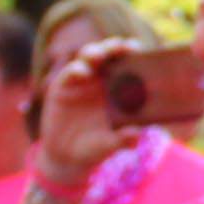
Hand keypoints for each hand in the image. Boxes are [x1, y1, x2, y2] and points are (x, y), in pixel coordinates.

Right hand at [34, 40, 138, 189]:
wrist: (67, 157)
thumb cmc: (96, 148)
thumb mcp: (111, 145)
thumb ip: (124, 139)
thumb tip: (139, 133)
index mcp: (119, 89)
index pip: (129, 65)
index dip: (134, 54)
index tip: (141, 50)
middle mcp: (101, 81)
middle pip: (109, 55)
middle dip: (116, 47)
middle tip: (123, 46)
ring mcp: (81, 82)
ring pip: (88, 58)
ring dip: (95, 52)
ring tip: (99, 55)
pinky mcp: (62, 88)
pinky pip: (69, 73)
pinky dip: (76, 70)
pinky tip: (81, 72)